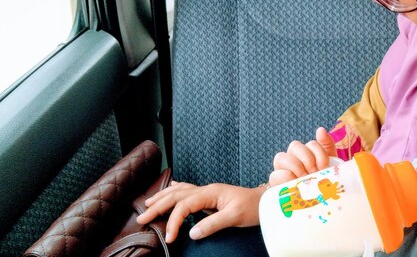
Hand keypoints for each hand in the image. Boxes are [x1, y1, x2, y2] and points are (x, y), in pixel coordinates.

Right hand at [136, 182, 264, 242]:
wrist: (264, 201)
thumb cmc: (252, 208)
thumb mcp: (234, 217)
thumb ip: (213, 224)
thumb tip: (192, 233)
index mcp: (210, 193)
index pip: (184, 206)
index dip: (174, 221)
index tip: (170, 238)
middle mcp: (205, 189)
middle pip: (176, 195)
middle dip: (158, 206)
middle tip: (142, 219)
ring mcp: (207, 191)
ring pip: (179, 191)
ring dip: (162, 197)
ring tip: (148, 205)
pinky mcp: (209, 196)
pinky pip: (187, 191)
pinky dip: (174, 191)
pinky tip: (169, 189)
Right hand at [269, 127, 337, 185]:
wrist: (314, 205)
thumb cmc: (321, 184)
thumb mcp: (328, 166)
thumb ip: (326, 146)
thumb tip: (320, 129)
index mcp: (306, 153)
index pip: (311, 144)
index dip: (320, 154)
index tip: (325, 167)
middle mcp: (292, 158)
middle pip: (294, 145)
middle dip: (308, 159)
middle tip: (314, 172)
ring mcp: (281, 169)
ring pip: (281, 157)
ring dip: (296, 167)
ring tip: (305, 179)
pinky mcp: (274, 183)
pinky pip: (274, 174)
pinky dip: (286, 178)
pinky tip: (295, 184)